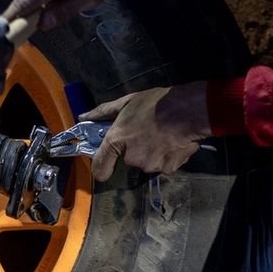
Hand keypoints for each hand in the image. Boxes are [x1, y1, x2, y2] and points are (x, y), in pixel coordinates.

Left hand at [81, 82, 210, 180]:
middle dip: (135, 150)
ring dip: (152, 153)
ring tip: (162, 136)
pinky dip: (166, 157)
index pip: (100, 168)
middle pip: (128, 161)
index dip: (101, 168)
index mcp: (117, 140)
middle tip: (146, 133)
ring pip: (146, 163)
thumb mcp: (127, 102)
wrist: (189, 111)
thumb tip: (83, 117)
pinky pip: (162, 165)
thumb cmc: (156, 103)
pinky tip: (172, 142)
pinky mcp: (166, 169)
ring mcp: (149, 165)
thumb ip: (103, 113)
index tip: (106, 164)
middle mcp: (131, 157)